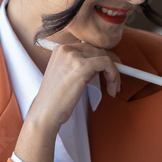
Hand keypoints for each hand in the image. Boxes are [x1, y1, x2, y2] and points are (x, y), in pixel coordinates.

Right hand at [13, 39, 120, 161]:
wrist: (46, 113)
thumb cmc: (56, 100)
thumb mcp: (66, 75)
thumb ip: (81, 66)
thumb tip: (102, 65)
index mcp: (60, 49)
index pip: (88, 48)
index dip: (102, 58)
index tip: (111, 70)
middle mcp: (65, 49)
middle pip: (98, 50)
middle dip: (111, 66)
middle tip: (115, 81)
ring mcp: (73, 56)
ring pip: (105, 56)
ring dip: (114, 73)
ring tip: (113, 88)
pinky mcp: (82, 66)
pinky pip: (107, 63)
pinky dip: (114, 74)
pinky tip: (112, 86)